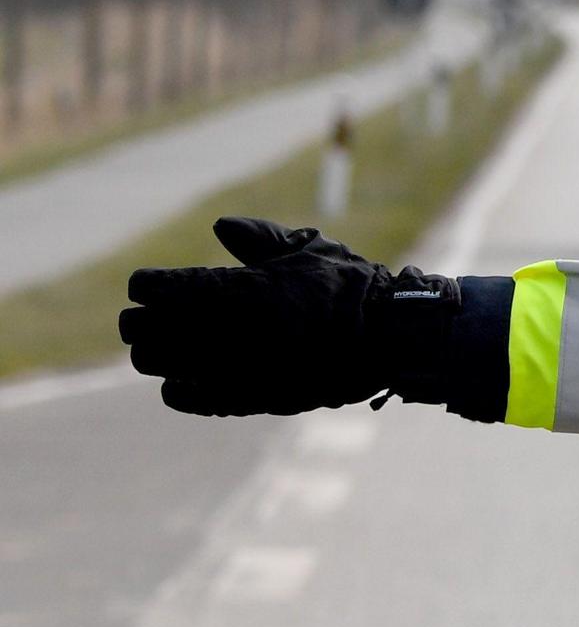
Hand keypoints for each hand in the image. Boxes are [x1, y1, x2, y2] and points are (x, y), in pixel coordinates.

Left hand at [119, 217, 451, 416]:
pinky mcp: (244, 397)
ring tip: (170, 346)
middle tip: (153, 316)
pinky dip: (178, 387)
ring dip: (156, 351)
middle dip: (143, 319)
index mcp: (233, 288)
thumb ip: (259, 238)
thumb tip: (220, 229)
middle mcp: (222, 329)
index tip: (155, 285)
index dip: (149, 285)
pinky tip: (188, 377)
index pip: (154, 288)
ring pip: (155, 362)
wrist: (387, 340)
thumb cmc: (351, 289)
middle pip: (142, 328)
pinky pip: (183, 396)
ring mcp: (231, 366)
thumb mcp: (308, 251)